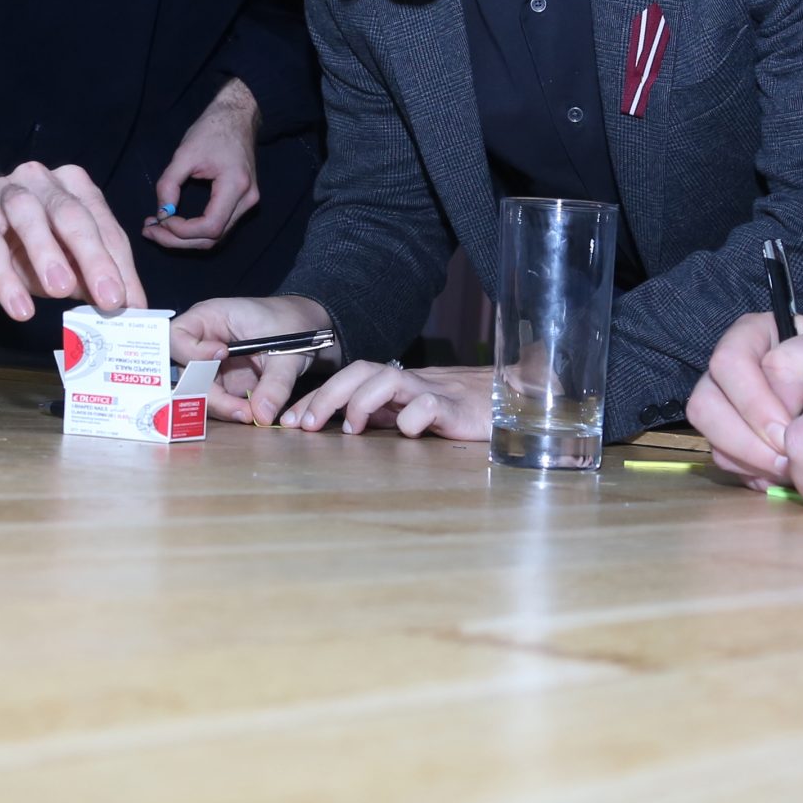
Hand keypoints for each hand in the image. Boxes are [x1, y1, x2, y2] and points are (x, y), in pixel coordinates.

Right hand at [0, 131, 141, 321]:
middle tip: (110, 300)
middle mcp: (41, 182)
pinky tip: (20, 308)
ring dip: (48, 256)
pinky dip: (6, 279)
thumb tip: (122, 307)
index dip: (120, 266)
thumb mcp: (64, 261)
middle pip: (72, 215)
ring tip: (61, 292)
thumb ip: (90, 277)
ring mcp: (4, 193)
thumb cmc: (24, 245)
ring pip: (30, 219)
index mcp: (74, 187)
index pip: (104, 226)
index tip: (132, 305)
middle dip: (94, 258)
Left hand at [144, 78, 260, 251]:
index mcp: (235, 185)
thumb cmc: (211, 131)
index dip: (182, 231)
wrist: (236, 118)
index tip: (159, 219)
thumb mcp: (184, 154)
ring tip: (157, 229)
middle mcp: (247, 199)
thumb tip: (161, 214)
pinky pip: (219, 226)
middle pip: (213, 238)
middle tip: (149, 230)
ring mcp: (248, 202)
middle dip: (177, 240)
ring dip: (185, 239)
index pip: (210, 226)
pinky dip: (195, 231)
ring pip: (216, 237)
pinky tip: (174, 224)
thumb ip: (169, 185)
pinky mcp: (242, 202)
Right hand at [171, 293, 332, 424]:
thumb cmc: (292, 324)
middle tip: (243, 409)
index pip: (177, 335)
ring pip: (199, 393)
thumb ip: (275, 382)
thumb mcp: (288, 350)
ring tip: (253, 414)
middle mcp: (202, 342)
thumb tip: (262, 415)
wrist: (306, 329)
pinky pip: (217, 402)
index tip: (221, 355)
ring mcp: (210, 365)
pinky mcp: (222, 382)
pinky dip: (232, 411)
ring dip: (223, 408)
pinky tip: (253, 414)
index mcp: (209, 318)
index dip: (191, 351)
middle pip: (186, 373)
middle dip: (212, 395)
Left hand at [277, 360, 489, 440]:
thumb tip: (341, 425)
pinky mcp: (457, 408)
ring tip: (351, 429)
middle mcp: (411, 382)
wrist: (513, 398)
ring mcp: (434, 391)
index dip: (317, 396)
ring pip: (390, 378)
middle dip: (328, 394)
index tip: (289, 421)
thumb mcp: (413, 412)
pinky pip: (430, 404)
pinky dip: (413, 417)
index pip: (349, 378)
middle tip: (305, 424)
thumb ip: (384, 414)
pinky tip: (406, 432)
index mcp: (397, 385)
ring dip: (362, 401)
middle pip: (363, 370)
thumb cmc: (461, 409)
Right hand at [687, 313, 802, 485]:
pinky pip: (722, 459)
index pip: (730, 364)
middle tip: (787, 462)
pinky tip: (783, 474)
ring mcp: (724, 405)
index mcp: (750, 334)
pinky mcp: (730, 438)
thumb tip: (773, 409)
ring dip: (746, 459)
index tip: (794, 430)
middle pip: (704, 403)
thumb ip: (802, 360)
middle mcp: (728, 368)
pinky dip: (750, 472)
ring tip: (787, 470)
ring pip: (707, 434)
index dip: (757, 404)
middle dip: (746, 440)